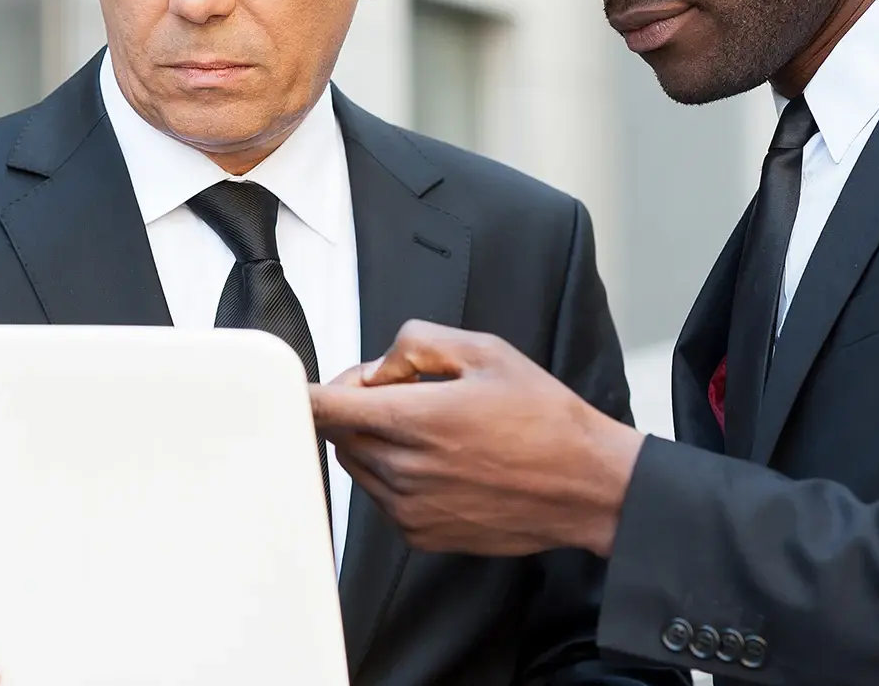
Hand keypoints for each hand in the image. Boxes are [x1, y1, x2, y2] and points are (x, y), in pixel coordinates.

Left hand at [310, 320, 645, 555]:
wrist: (586, 486)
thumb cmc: (545, 420)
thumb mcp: (486, 351)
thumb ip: (417, 344)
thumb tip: (377, 367)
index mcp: (414, 418)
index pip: (324, 407)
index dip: (304, 393)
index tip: (293, 387)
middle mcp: (404, 468)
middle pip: (338, 433)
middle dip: (355, 406)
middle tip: (399, 390)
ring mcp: (409, 508)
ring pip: (358, 464)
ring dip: (374, 440)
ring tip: (429, 426)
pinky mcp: (420, 535)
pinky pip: (382, 497)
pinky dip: (394, 475)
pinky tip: (441, 461)